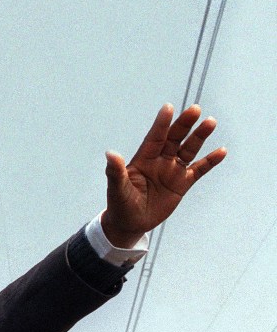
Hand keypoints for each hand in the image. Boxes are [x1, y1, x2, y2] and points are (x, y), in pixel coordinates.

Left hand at [102, 104, 226, 246]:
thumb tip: (110, 154)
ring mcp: (172, 171)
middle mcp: (159, 161)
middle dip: (183, 124)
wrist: (130, 223)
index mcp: (143, 159)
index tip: (168, 107)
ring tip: (210, 122)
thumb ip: (115, 172)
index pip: (154, 137)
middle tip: (195, 109)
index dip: (161, 123)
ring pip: (188, 150)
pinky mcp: (182, 183)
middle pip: (174, 138)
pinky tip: (222, 151)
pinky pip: (198, 170)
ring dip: (199, 137)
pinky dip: (210, 161)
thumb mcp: (117, 189)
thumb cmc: (120, 204)